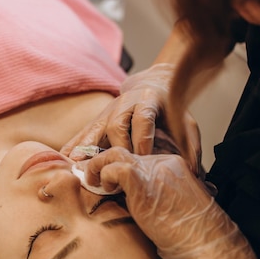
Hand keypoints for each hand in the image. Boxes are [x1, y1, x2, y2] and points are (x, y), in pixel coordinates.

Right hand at [61, 63, 201, 172]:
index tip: (141, 160)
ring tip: (75, 165)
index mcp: (149, 102)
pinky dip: (73, 146)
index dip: (142, 140)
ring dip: (84, 149)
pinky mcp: (98, 119)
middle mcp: (125, 104)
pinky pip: (83, 133)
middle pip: (117, 125)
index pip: (144, 121)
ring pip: (95, 129)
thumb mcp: (185, 123)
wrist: (154, 84)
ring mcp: (108, 111)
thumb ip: (190, 147)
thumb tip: (196, 174)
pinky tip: (63, 159)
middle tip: (112, 170)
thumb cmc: (170, 110)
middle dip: (114, 148)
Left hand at [81, 147, 259, 258]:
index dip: (119, 166)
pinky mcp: (142, 180)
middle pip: (125, 151)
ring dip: (98, 165)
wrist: (205, 243)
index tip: (108, 180)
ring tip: (93, 180)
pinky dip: (103, 175)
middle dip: (105, 162)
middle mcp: (162, 162)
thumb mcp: (171, 205)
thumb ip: (152, 193)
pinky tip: (104, 188)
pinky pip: (113, 167)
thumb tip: (126, 196)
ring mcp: (152, 169)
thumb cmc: (188, 234)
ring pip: (115, 153)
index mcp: (172, 165)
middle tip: (94, 177)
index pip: (138, 155)